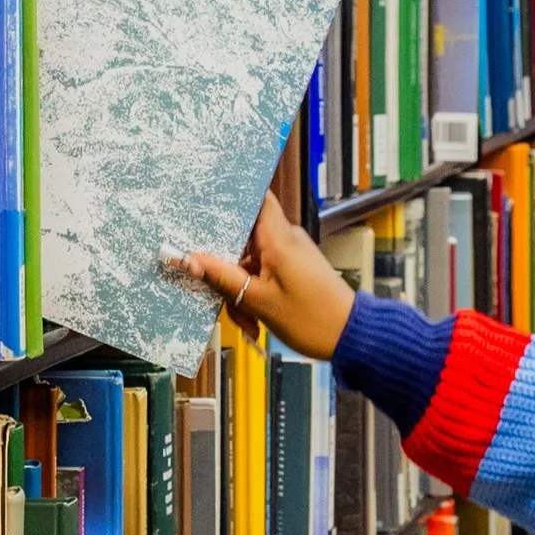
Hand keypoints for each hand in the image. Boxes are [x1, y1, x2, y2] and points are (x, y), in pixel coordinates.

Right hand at [169, 194, 355, 359]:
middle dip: (225, 265)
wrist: (349, 337)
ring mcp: (288, 254)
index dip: (229, 197)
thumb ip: (221, 278)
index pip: (255, 196)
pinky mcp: (292, 269)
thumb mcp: (258, 300)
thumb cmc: (312, 319)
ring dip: (239, 289)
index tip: (202, 206)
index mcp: (278, 237)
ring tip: (246, 319)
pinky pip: (261, 273)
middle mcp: (284, 239)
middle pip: (241, 236)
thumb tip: (185, 259)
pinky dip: (253, 294)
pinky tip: (253, 319)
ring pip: (248, 260)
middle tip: (220, 293)